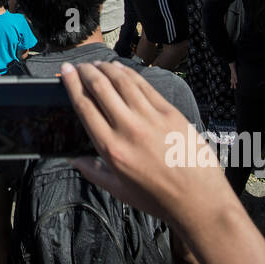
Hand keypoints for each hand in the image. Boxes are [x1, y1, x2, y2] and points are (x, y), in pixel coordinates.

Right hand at [63, 61, 238, 226]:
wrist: (198, 199)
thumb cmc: (158, 199)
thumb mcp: (119, 191)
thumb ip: (93, 172)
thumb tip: (73, 159)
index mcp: (111, 149)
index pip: (85, 106)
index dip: (72, 84)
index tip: (66, 71)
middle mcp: (128, 129)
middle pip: (101, 88)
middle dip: (86, 71)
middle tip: (80, 65)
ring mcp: (150, 118)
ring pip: (122, 82)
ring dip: (107, 68)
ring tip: (98, 64)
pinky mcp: (169, 113)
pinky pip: (145, 86)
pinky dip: (129, 74)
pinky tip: (121, 70)